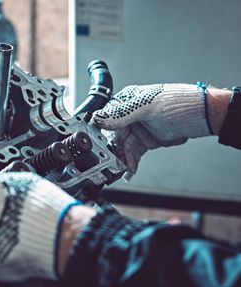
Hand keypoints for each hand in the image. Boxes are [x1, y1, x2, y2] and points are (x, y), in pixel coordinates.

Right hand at [92, 84, 211, 178]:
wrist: (202, 117)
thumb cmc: (179, 103)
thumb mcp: (147, 108)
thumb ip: (121, 115)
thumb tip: (99, 119)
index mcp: (126, 101)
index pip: (106, 117)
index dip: (101, 132)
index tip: (97, 145)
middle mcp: (129, 115)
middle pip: (113, 135)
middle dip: (112, 150)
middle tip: (110, 162)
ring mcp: (137, 129)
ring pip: (122, 147)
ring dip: (121, 159)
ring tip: (121, 169)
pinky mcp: (145, 141)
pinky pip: (133, 154)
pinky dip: (130, 163)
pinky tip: (128, 171)